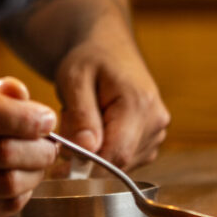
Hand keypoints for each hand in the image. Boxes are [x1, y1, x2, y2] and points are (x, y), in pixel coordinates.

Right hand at [0, 72, 58, 216]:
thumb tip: (24, 97)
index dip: (23, 119)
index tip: (47, 121)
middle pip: (0, 153)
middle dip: (39, 151)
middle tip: (50, 148)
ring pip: (4, 185)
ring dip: (34, 176)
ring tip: (38, 166)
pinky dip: (19, 197)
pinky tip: (18, 185)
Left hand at [52, 21, 169, 169]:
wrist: (110, 49)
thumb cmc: (89, 59)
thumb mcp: (74, 78)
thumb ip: (81, 115)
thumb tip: (87, 149)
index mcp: (139, 104)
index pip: (117, 154)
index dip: (87, 167)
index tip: (58, 165)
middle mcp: (156, 121)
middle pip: (117, 162)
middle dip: (87, 156)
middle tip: (69, 126)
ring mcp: (158, 132)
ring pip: (120, 165)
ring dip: (96, 154)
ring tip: (85, 121)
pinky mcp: (152, 140)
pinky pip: (125, 161)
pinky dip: (105, 152)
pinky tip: (98, 128)